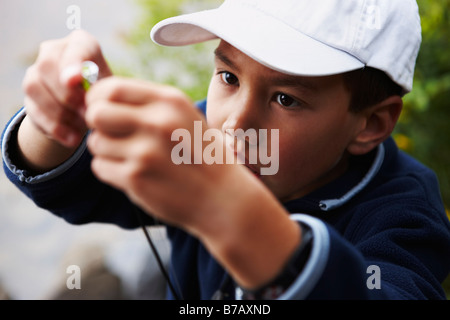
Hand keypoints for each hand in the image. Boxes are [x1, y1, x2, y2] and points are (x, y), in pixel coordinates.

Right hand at [22, 30, 111, 147]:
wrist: (87, 110)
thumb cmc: (105, 94)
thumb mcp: (111, 90)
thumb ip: (103, 90)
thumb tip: (89, 100)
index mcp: (81, 43)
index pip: (74, 47)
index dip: (73, 63)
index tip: (77, 80)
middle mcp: (53, 50)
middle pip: (47, 65)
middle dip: (68, 94)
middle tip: (88, 114)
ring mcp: (36, 72)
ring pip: (34, 87)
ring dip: (61, 112)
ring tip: (84, 126)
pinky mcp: (29, 97)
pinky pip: (34, 111)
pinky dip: (55, 127)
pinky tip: (73, 139)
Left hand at [85, 77, 302, 289]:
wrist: (224, 198)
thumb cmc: (202, 155)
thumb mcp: (185, 117)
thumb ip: (149, 105)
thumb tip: (100, 98)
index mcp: (170, 101)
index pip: (112, 88)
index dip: (98, 98)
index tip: (103, 109)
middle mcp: (157, 122)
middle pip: (96, 113)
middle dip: (97, 124)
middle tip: (112, 134)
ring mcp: (145, 152)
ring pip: (96, 142)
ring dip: (107, 151)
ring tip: (132, 158)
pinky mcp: (136, 179)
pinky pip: (100, 167)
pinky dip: (111, 171)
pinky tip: (135, 174)